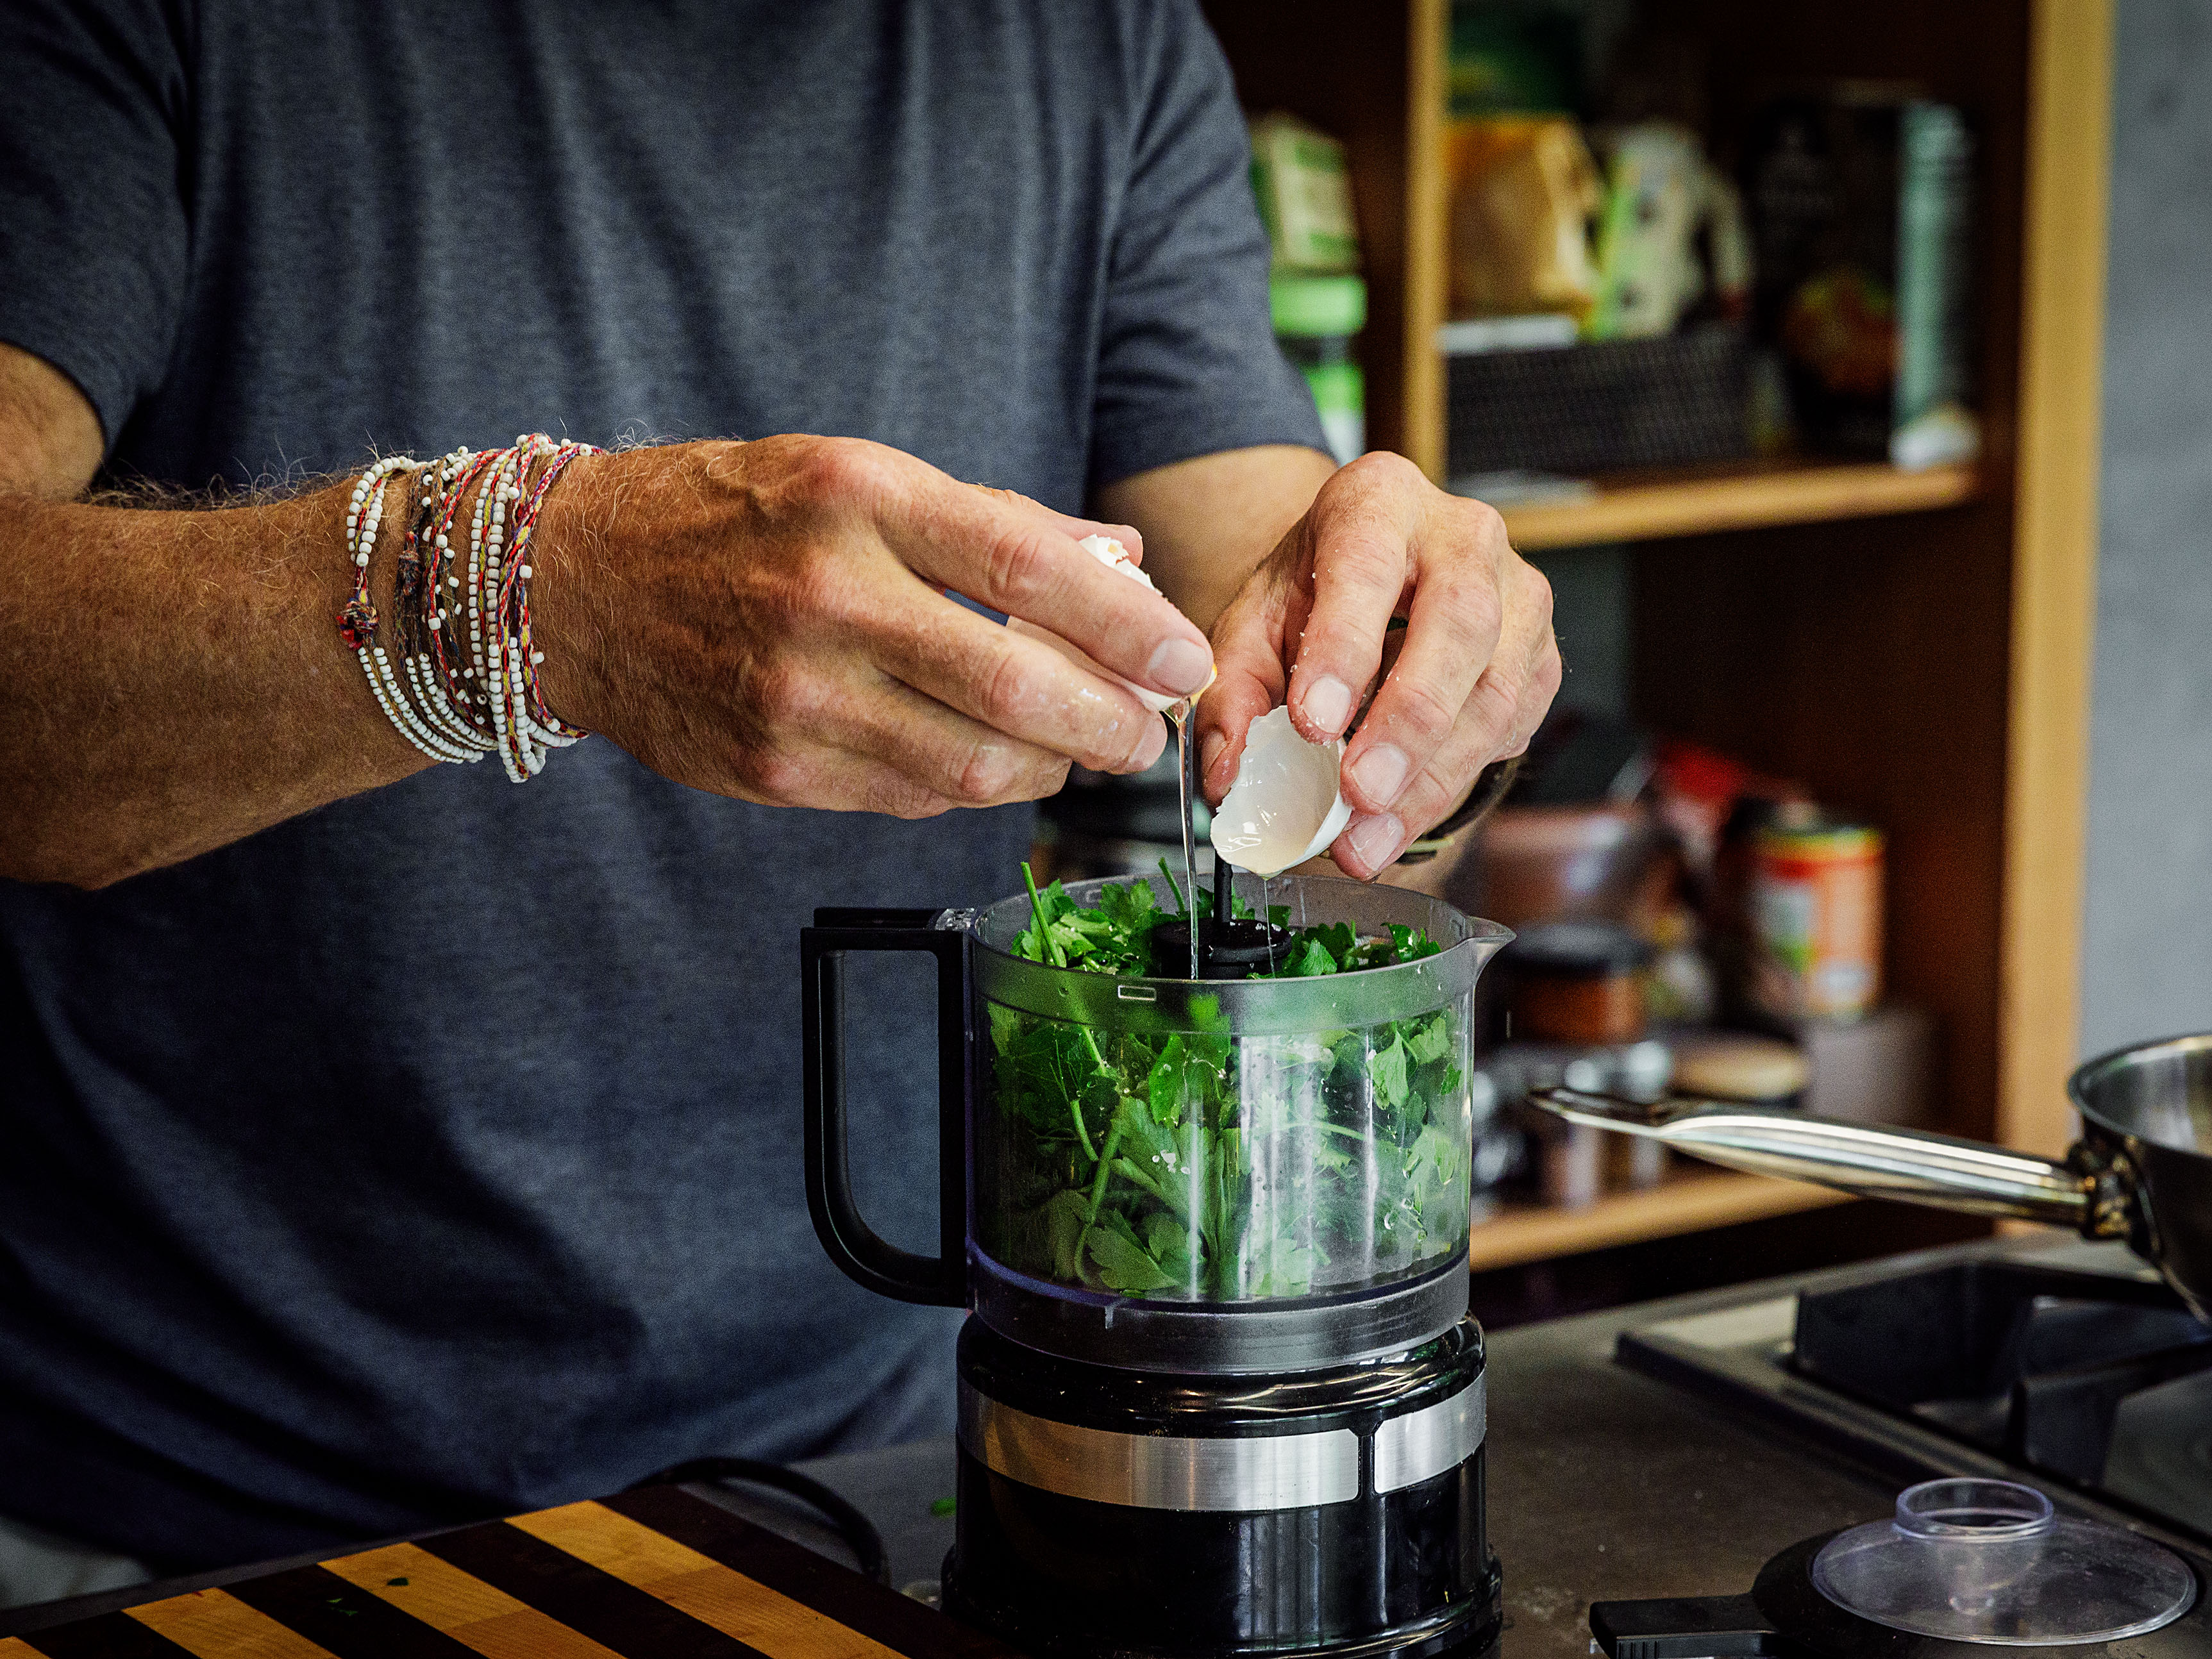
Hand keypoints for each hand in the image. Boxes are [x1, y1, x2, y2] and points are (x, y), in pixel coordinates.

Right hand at [532, 436, 1215, 816]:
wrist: (578, 586)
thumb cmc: (737, 518)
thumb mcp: (856, 474)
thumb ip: (992, 520)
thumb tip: (1119, 558)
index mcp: (856, 496)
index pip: (1026, 566)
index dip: (1127, 624)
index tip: (1183, 656)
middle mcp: (826, 596)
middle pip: (1014, 684)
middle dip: (1111, 722)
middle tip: (1147, 728)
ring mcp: (796, 694)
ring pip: (973, 764)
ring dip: (1052, 766)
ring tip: (1078, 746)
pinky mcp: (777, 770)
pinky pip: (915, 796)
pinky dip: (974, 783)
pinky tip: (991, 759)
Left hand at [1197, 452, 1559, 876]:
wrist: (1376, 576)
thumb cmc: (1316, 593)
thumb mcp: (1255, 624)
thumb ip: (1232, 694)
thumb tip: (1226, 777)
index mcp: (1379, 502)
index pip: (1367, 568)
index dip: (1344, 648)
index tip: (1312, 723)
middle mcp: (1464, 536)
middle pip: (1457, 626)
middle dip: (1408, 722)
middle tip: (1360, 793)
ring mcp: (1518, 595)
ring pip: (1495, 690)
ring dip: (1431, 777)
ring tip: (1368, 836)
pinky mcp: (1541, 655)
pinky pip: (1510, 728)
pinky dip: (1452, 784)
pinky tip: (1400, 818)